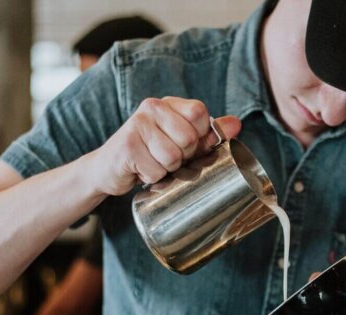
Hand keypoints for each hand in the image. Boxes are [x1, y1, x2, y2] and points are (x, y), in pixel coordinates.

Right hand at [88, 97, 241, 195]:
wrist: (108, 170)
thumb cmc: (149, 155)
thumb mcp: (180, 142)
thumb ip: (208, 134)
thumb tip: (237, 124)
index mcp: (168, 104)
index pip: (200, 113)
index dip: (199, 136)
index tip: (185, 144)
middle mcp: (151, 107)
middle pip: (189, 139)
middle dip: (182, 157)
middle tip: (165, 157)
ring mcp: (137, 125)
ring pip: (173, 157)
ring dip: (166, 170)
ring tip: (152, 164)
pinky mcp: (127, 146)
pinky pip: (156, 170)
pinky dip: (151, 178)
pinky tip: (140, 170)